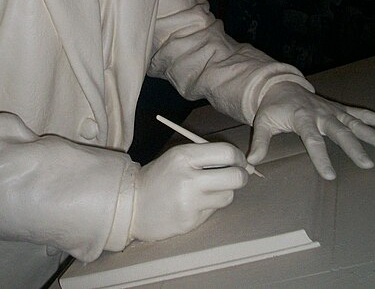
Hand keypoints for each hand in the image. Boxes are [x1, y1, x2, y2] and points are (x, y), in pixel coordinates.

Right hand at [130, 142, 248, 241]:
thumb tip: (238, 161)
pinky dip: (210, 205)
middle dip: (242, 176)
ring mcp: (190, 202)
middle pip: (235, 177)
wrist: (133, 203)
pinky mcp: (191, 221)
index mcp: (184, 156)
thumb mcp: (177, 157)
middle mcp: (188, 178)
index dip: (238, 157)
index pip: (226, 153)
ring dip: (225, 192)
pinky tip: (196, 203)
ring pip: (228, 196)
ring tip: (210, 190)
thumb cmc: (159, 177)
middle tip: (238, 175)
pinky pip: (214, 210)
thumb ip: (204, 156)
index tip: (238, 161)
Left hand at [247, 82, 374, 179]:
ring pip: (354, 122)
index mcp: (301, 117)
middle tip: (365, 163)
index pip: (312, 139)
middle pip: (339, 131)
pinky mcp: (340, 110)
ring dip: (371, 134)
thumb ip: (260, 142)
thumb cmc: (273, 107)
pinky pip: (360, 114)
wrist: (280, 86)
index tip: (330, 175)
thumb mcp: (262, 122)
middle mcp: (321, 113)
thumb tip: (252, 162)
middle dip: (352, 147)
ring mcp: (332, 111)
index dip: (320, 156)